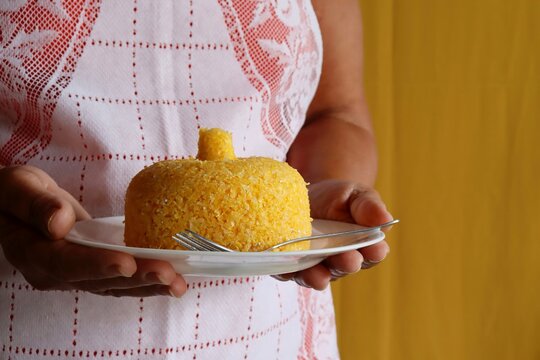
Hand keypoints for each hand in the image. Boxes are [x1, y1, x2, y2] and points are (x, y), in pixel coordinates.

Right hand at [0, 165, 185, 296]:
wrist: (15, 206)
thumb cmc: (14, 193)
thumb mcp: (17, 187)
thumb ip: (35, 204)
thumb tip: (59, 222)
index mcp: (34, 254)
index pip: (67, 264)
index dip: (98, 264)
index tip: (127, 262)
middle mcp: (56, 273)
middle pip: (100, 280)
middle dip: (138, 278)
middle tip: (171, 275)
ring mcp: (76, 274)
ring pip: (116, 285)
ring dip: (150, 285)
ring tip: (180, 283)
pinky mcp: (93, 268)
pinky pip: (121, 279)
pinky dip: (147, 279)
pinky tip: (173, 278)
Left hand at [274, 179, 392, 289]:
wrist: (305, 195)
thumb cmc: (337, 198)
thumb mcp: (355, 195)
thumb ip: (368, 206)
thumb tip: (385, 219)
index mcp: (362, 246)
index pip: (371, 253)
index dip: (374, 252)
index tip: (376, 249)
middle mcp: (339, 261)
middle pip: (344, 267)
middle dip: (346, 264)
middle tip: (349, 259)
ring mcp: (314, 264)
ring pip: (317, 275)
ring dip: (318, 277)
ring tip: (319, 276)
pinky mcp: (290, 264)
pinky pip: (288, 271)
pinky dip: (287, 270)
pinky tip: (287, 266)